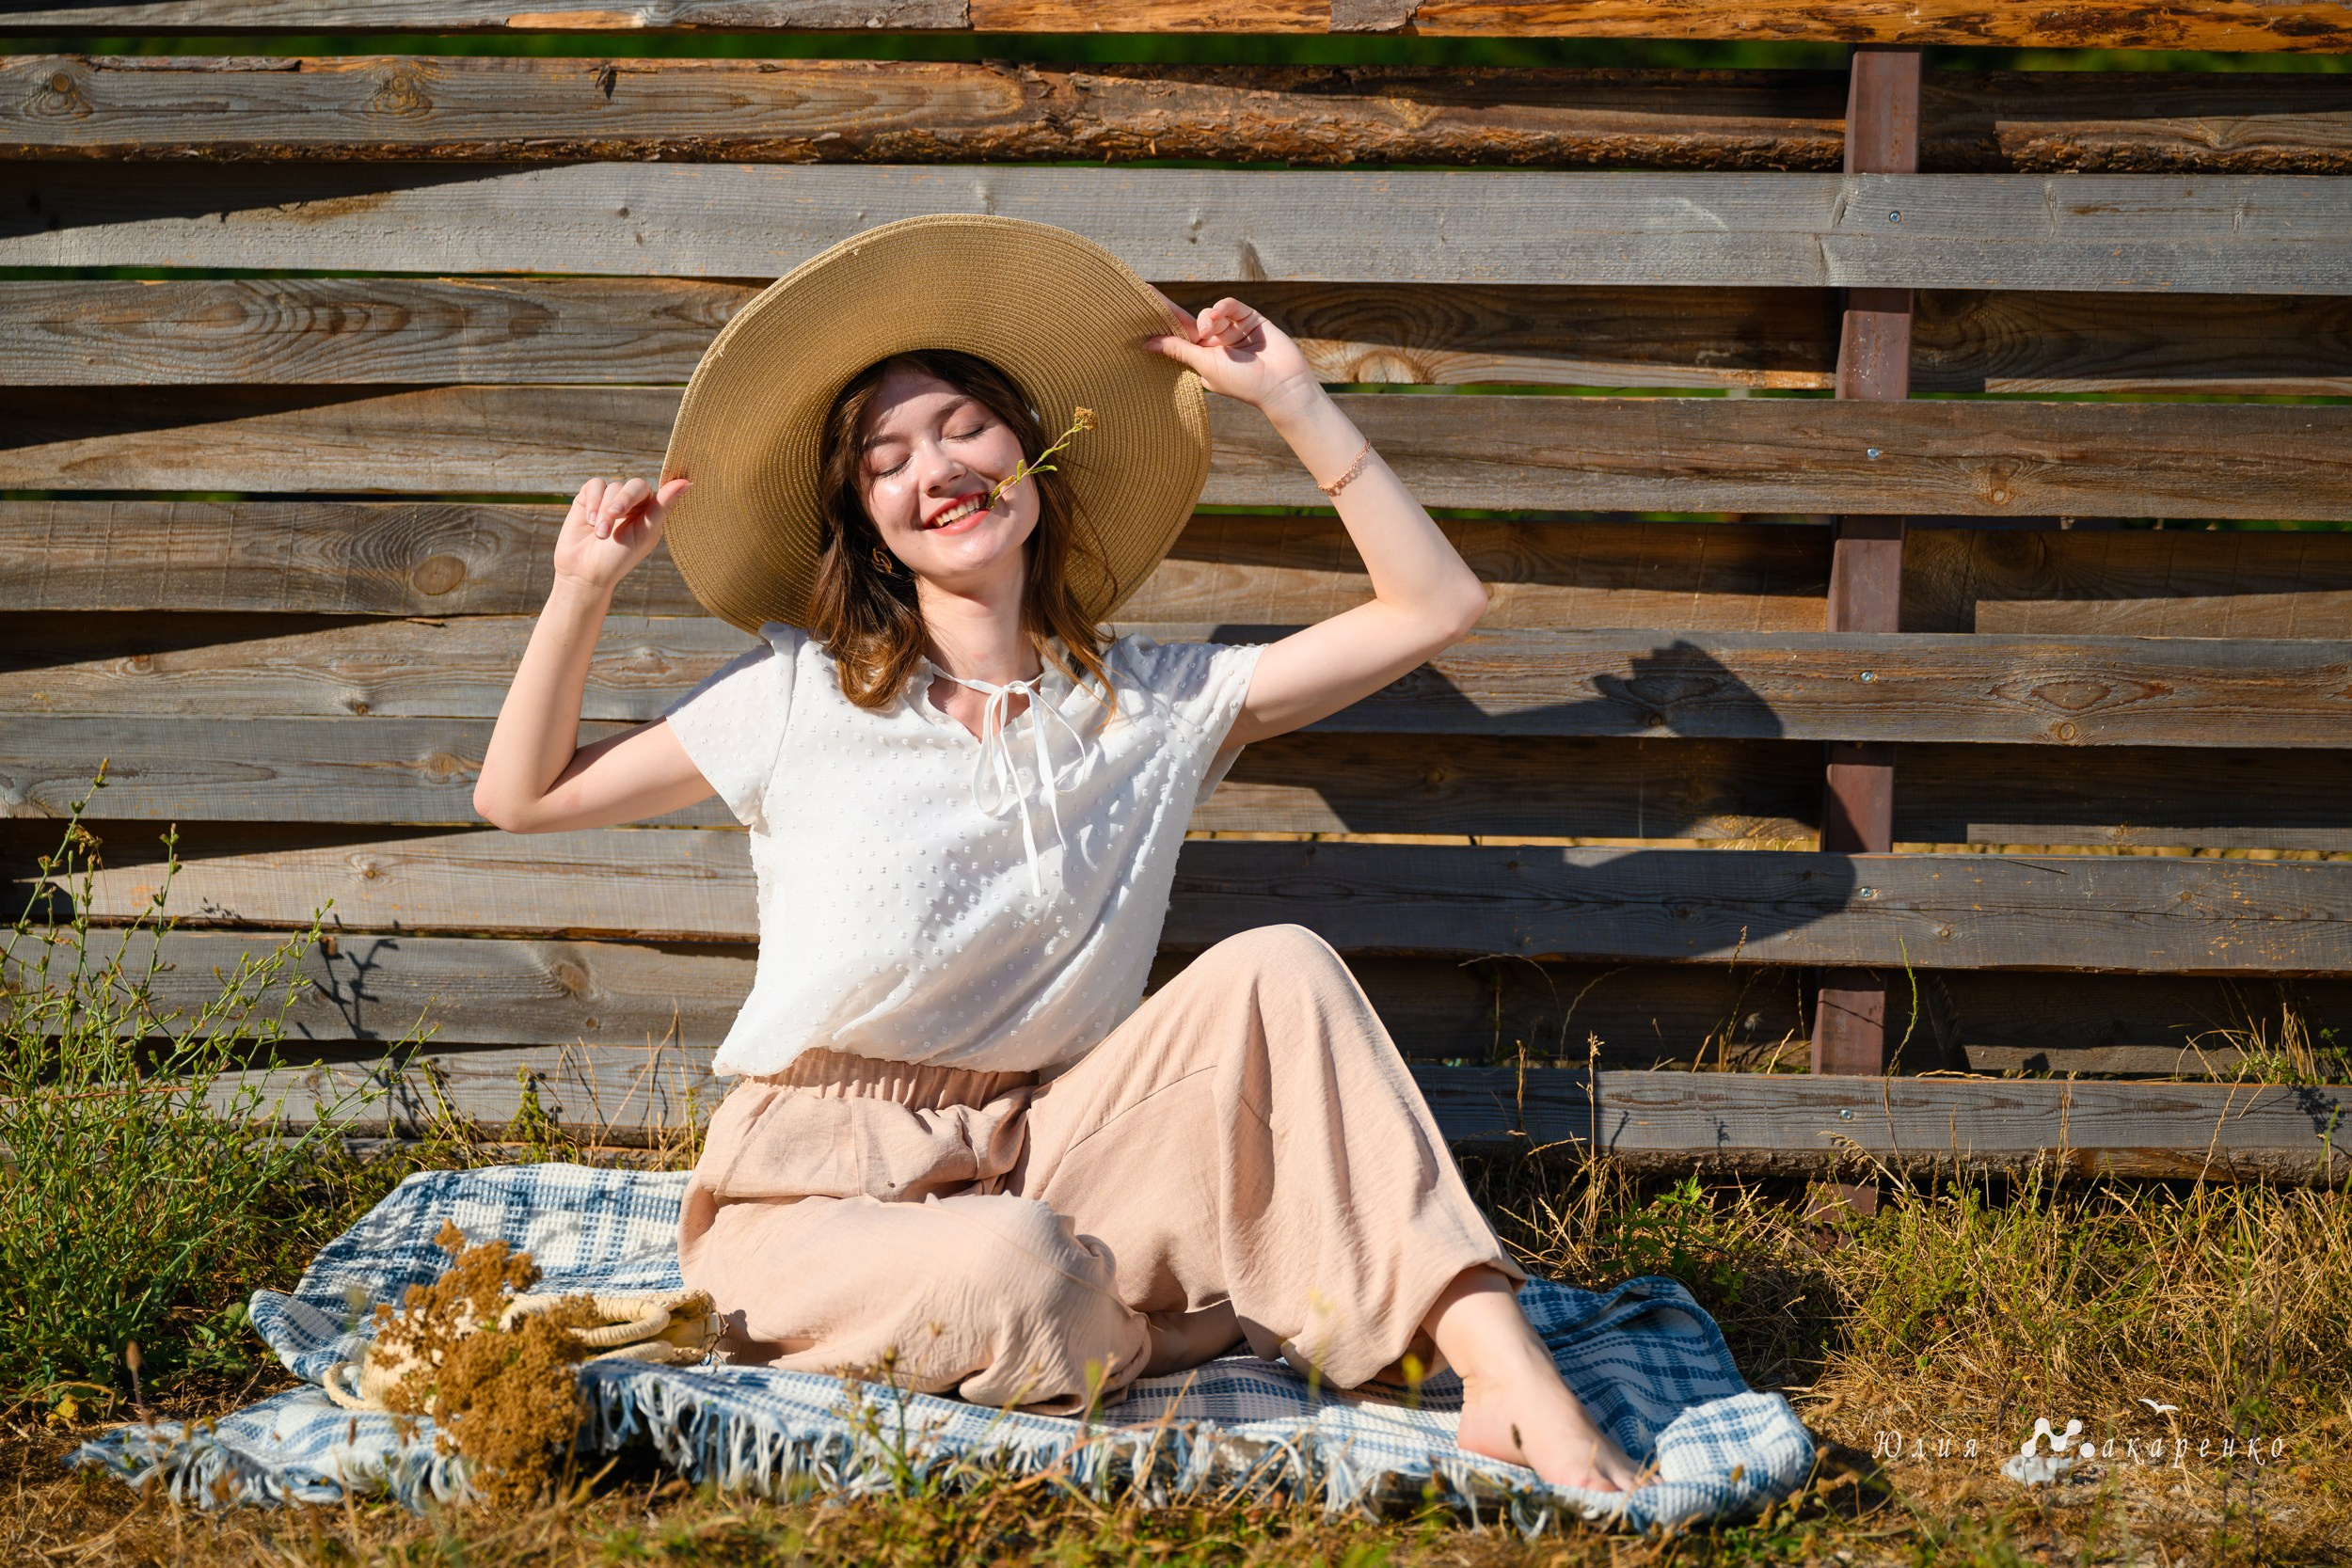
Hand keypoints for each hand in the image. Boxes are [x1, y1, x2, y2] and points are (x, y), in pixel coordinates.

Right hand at [553, 475, 690, 593]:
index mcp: (650, 512)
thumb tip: (687, 482)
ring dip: (605, 510)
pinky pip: (594, 485)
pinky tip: (591, 520)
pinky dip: (593, 501)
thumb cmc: (619, 557)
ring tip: (601, 534)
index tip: (647, 497)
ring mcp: (610, 499)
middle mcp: (632, 503)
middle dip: (623, 500)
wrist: (585, 572)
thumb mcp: (645, 534)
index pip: (655, 493)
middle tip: (614, 514)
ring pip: (612, 487)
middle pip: (634, 485)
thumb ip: (663, 507)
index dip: (647, 494)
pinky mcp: (589, 498)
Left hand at [1145, 294, 1320, 419]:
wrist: (1282, 384)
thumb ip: (1179, 349)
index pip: (1176, 336)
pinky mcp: (1250, 318)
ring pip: (1210, 312)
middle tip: (1149, 294)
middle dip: (1172, 311)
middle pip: (1189, 321)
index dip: (1160, 322)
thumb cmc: (1243, 383)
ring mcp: (1233, 330)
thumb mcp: (1206, 365)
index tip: (1138, 306)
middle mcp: (1216, 343)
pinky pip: (1230, 305)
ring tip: (1209, 330)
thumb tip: (1146, 343)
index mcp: (1202, 358)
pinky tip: (1221, 314)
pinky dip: (1224, 306)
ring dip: (1208, 317)